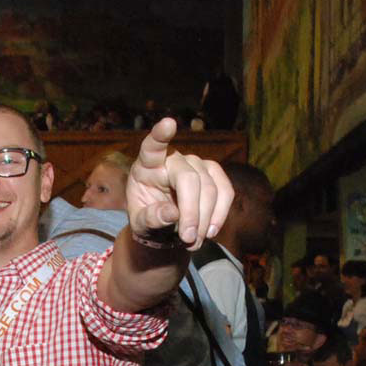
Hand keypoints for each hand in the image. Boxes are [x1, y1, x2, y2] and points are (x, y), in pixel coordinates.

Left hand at [127, 118, 232, 251]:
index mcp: (147, 166)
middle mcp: (173, 159)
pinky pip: (226, 191)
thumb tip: (172, 214)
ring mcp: (196, 164)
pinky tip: (210, 231)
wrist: (163, 224)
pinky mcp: (213, 174)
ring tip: (194, 242)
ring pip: (210, 187)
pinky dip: (220, 214)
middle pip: (189, 179)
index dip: (160, 135)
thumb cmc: (147, 217)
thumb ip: (151, 218)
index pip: (152, 147)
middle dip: (192, 213)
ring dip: (205, 219)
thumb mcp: (140, 223)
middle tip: (188, 240)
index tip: (168, 124)